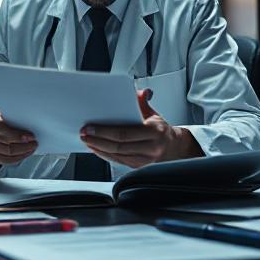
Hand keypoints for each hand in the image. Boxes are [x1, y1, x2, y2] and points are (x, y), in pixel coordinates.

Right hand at [0, 110, 37, 167]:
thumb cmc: (1, 120)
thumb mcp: (6, 114)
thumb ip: (15, 118)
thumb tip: (32, 124)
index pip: (3, 129)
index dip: (18, 134)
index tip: (31, 136)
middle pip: (7, 143)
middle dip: (24, 145)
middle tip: (34, 143)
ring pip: (8, 153)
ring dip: (23, 152)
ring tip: (32, 148)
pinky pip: (6, 160)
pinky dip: (18, 158)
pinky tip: (26, 153)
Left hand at [79, 89, 202, 168]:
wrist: (175, 148)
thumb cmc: (161, 130)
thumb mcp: (154, 114)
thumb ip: (143, 102)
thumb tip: (140, 91)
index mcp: (154, 132)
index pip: (125, 133)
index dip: (104, 131)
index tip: (90, 127)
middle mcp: (151, 148)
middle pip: (118, 146)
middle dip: (97, 140)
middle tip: (84, 134)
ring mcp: (145, 160)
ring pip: (117, 156)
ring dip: (99, 149)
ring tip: (87, 141)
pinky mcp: (139, 167)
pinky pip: (119, 162)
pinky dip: (106, 156)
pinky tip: (97, 149)